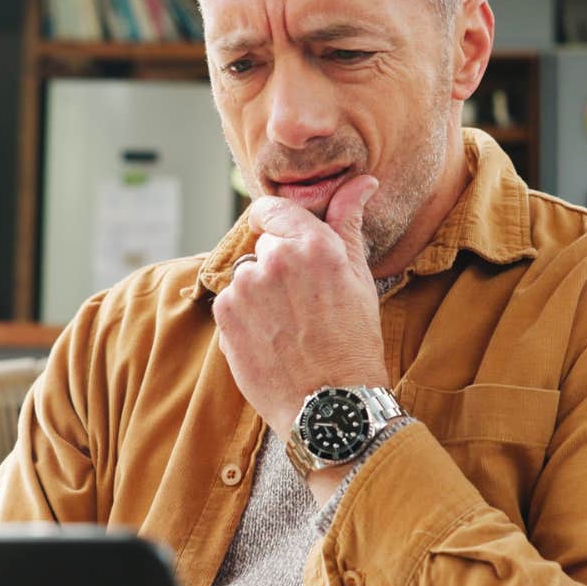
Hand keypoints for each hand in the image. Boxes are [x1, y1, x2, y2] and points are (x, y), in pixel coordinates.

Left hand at [212, 175, 388, 444]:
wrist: (330, 403)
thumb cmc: (353, 342)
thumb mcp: (359, 278)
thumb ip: (348, 222)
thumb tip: (361, 182)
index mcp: (312, 244)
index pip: (272, 209)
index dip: (278, 226)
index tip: (287, 246)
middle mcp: (275, 258)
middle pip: (263, 246)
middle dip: (278, 266)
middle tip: (303, 304)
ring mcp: (246, 287)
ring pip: (247, 276)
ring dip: (260, 294)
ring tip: (288, 326)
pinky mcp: (224, 315)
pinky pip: (231, 303)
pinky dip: (245, 318)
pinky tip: (271, 340)